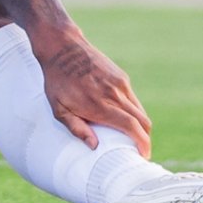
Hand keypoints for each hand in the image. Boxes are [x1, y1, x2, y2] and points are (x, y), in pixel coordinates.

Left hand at [37, 27, 152, 157]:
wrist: (62, 47)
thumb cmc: (57, 81)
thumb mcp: (58, 108)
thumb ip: (76, 128)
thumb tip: (94, 146)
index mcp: (100, 105)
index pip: (131, 126)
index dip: (142, 143)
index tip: (144, 155)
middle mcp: (114, 94)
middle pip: (143, 121)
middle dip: (145, 138)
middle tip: (139, 150)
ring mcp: (120, 83)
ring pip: (140, 110)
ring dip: (140, 125)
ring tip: (131, 136)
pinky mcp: (121, 76)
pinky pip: (133, 99)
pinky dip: (133, 111)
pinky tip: (122, 117)